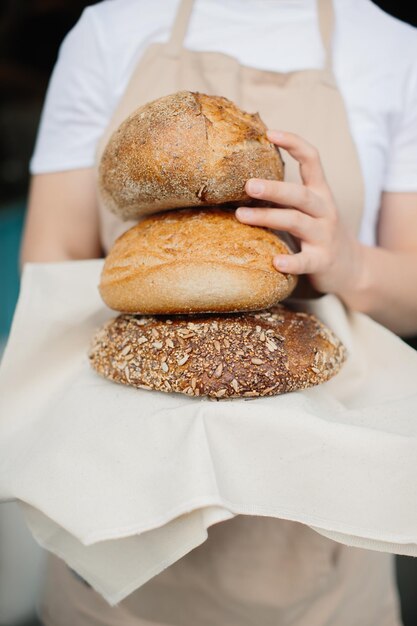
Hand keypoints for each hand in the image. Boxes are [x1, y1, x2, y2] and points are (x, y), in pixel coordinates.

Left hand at [235, 130, 363, 296]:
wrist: (352, 267)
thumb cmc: (320, 233)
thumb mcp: (310, 208)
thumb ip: (286, 194)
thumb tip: (244, 178)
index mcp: (320, 192)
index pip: (312, 159)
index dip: (294, 143)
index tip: (270, 133)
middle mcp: (324, 210)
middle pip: (299, 194)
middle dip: (274, 188)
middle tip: (248, 185)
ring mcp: (324, 236)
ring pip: (296, 222)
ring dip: (268, 218)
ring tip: (240, 216)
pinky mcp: (322, 261)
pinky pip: (306, 261)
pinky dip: (291, 261)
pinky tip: (275, 262)